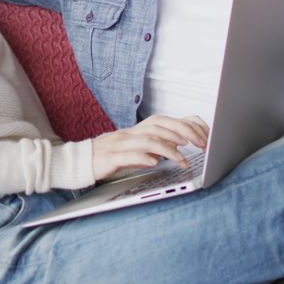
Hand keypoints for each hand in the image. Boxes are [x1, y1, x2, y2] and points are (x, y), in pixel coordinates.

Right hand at [92, 115, 208, 180]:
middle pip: (160, 124)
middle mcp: (131, 133)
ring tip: (183, 159)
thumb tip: (172, 149)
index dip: (186, 125)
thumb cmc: (109, 156)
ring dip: (168, 148)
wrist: (80, 161)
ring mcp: (120, 143)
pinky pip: (128, 155)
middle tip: (200, 144)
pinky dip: (143, 157)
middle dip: (183, 132)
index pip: (165, 120)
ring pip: (148, 139)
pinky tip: (154, 163)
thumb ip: (151, 147)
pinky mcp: (110, 157)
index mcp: (138, 130)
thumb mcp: (134, 150)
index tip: (203, 136)